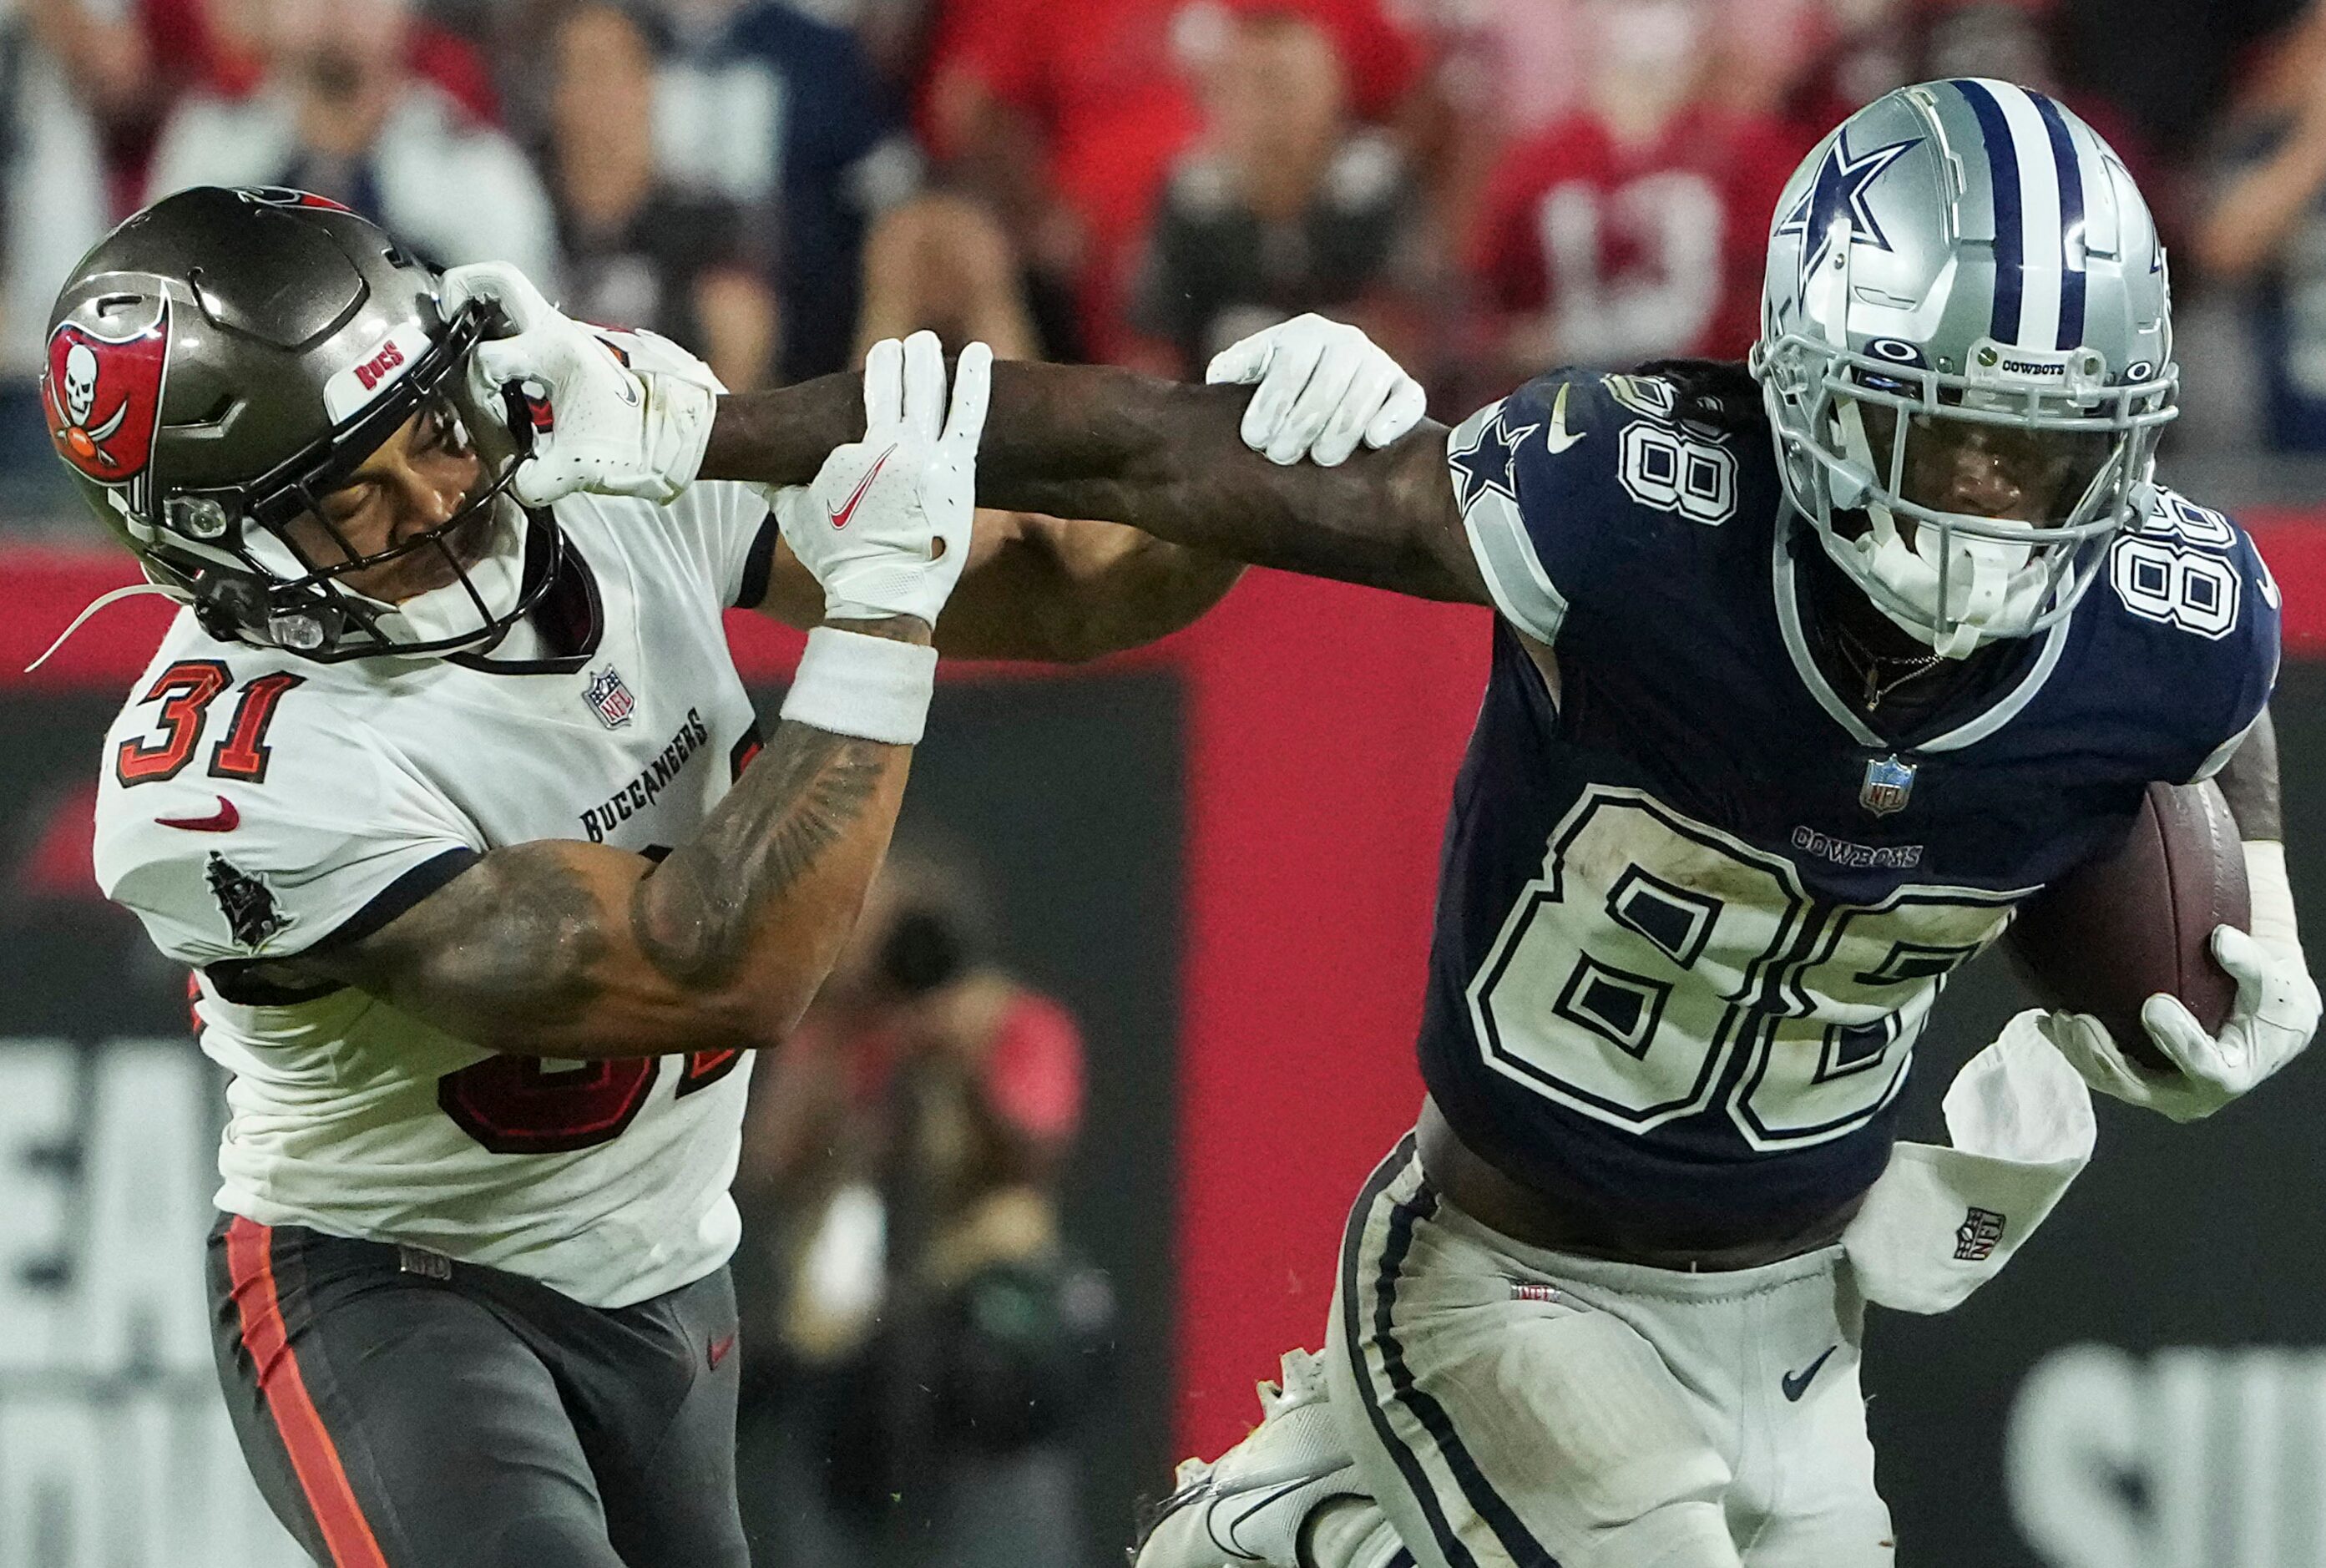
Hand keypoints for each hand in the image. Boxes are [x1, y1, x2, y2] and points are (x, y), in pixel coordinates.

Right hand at [437, 262, 720, 506]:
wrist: (676, 436)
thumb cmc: (636, 446)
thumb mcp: (584, 470)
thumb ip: (538, 481)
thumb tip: (510, 484)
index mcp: (556, 354)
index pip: (487, 357)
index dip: (474, 392)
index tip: (488, 421)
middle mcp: (556, 333)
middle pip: (499, 279)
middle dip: (461, 287)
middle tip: (441, 316)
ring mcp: (561, 334)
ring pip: (510, 293)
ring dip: (477, 307)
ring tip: (455, 341)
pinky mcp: (563, 347)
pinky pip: (520, 321)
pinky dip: (496, 330)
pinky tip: (488, 369)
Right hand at [779, 331, 986, 625]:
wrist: (880, 595)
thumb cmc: (836, 558)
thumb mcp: (794, 512)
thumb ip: (774, 481)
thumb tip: (748, 466)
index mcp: (852, 447)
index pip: (867, 392)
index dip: (876, 373)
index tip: (881, 363)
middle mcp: (888, 443)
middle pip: (898, 378)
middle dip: (900, 359)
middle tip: (907, 349)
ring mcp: (925, 455)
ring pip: (931, 387)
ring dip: (929, 359)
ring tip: (929, 343)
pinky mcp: (956, 471)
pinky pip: (968, 414)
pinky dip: (973, 380)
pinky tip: (977, 354)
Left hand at [1208, 313, 1426, 466]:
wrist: (1327, 388)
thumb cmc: (1279, 388)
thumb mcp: (1253, 371)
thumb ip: (1233, 370)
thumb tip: (1218, 379)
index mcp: (1305, 334)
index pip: (1289, 368)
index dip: (1271, 405)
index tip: (1255, 439)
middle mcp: (1345, 342)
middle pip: (1326, 387)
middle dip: (1300, 426)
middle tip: (1281, 456)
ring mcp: (1378, 364)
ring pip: (1364, 397)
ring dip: (1340, 431)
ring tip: (1319, 459)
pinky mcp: (1404, 389)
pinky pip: (1408, 400)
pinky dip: (1393, 418)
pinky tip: (1373, 441)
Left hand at [2043, 925, 2319, 1120]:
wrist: (2262, 1026)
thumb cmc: (2271, 1003)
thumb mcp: (2273, 983)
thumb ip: (2249, 963)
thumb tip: (2221, 939)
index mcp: (2230, 1075)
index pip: (2203, 1065)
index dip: (2178, 1039)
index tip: (2154, 1004)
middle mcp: (2191, 1094)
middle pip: (2139, 1085)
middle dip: (2105, 1056)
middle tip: (2078, 1019)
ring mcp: (2160, 1091)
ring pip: (2111, 1082)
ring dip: (2080, 1054)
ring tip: (2058, 1018)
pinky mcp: (2138, 1080)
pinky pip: (2099, 1071)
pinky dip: (2073, 1049)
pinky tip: (2046, 1021)